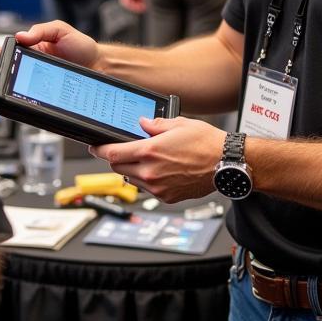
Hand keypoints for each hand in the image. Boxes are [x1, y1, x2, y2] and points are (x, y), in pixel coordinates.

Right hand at [0, 20, 98, 105]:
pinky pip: (21, 102)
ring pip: (7, 89)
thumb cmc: (81, 46)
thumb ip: (41, 30)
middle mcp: (28, 67)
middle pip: (0, 71)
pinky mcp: (40, 98)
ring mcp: (33, 83)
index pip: (5, 51)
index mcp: (30, 49)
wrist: (100, 66)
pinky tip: (1, 107)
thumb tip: (21, 36)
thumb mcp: (61, 30)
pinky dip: (8, 106)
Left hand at [89, 116, 224, 202]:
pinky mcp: (167, 197)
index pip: (113, 153)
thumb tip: (142, 124)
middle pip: (118, 167)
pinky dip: (146, 179)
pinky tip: (158, 169)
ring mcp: (158, 187)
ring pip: (131, 179)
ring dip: (131, 169)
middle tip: (122, 149)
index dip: (100, 149)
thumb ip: (155, 125)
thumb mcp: (179, 124)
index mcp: (150, 152)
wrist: (226, 164)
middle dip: (116, 158)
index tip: (95, 146)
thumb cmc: (206, 143)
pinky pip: (147, 189)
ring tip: (145, 159)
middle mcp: (150, 172)